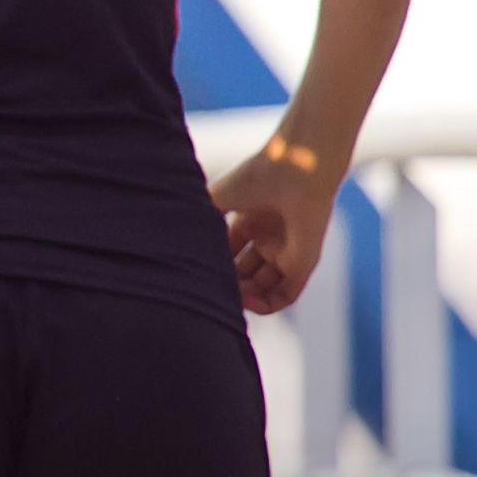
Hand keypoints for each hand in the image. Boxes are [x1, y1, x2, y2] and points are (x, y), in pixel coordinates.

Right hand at [208, 135, 339, 314]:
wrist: (293, 171)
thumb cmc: (256, 179)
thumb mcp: (214, 200)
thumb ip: (198, 224)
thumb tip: (173, 246)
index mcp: (251, 220)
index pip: (229, 254)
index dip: (214, 265)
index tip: (198, 272)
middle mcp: (269, 238)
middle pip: (245, 273)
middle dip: (227, 284)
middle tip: (212, 287)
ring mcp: (287, 252)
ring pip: (263, 288)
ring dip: (245, 298)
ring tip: (229, 298)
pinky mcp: (303, 264)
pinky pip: (286, 296)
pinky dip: (267, 305)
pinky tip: (248, 303)